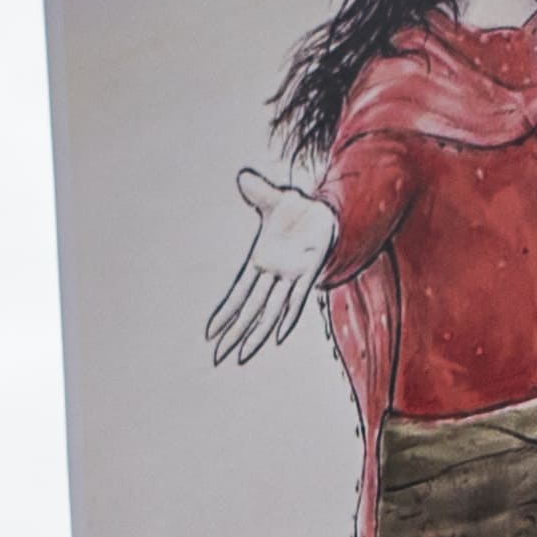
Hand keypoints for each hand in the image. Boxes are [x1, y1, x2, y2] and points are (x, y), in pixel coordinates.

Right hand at [205, 167, 336, 366]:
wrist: (327, 211)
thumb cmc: (296, 209)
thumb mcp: (274, 198)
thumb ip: (258, 192)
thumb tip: (243, 178)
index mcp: (260, 260)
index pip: (238, 293)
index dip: (225, 313)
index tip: (210, 334)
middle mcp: (273, 273)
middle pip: (249, 310)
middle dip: (234, 334)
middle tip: (217, 358)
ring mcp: (291, 275)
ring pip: (270, 311)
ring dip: (256, 334)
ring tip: (242, 356)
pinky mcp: (310, 270)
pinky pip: (297, 298)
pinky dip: (287, 316)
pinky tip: (277, 336)